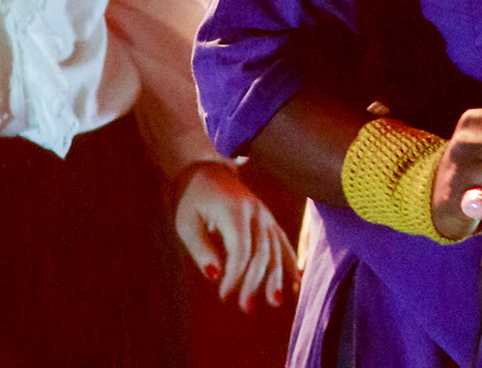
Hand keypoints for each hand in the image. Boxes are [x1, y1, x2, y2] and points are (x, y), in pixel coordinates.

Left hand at [173, 161, 298, 311]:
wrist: (208, 173)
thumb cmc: (192, 201)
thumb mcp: (186, 223)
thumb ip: (201, 249)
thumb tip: (214, 276)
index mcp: (235, 210)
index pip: (241, 248)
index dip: (235, 275)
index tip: (224, 296)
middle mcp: (257, 212)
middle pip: (262, 251)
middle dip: (255, 282)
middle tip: (246, 308)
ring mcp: (266, 216)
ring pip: (276, 249)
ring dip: (276, 277)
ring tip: (275, 302)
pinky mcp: (269, 221)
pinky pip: (283, 243)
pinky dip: (289, 263)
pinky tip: (294, 284)